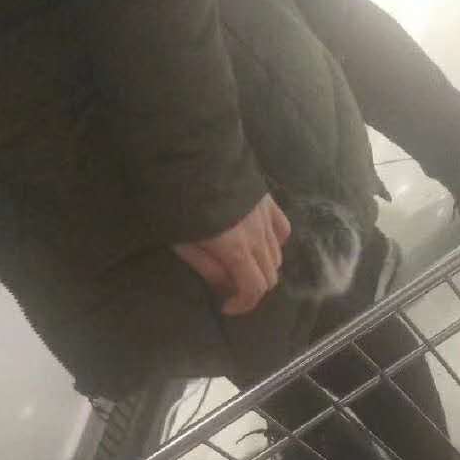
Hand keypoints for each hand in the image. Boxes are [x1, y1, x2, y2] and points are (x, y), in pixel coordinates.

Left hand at [173, 194, 291, 315]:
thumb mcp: (182, 241)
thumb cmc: (177, 200)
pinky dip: (275, 244)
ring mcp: (265, 217)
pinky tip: (259, 243)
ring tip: (240, 265)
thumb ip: (206, 267)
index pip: (254, 289)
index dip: (243, 304)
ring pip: (276, 256)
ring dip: (261, 268)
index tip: (226, 306)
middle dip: (251, 289)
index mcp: (235, 250)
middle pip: (269, 276)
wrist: (190, 152)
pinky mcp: (267, 201)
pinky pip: (282, 231)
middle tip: (230, 287)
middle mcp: (257, 237)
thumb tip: (225, 285)